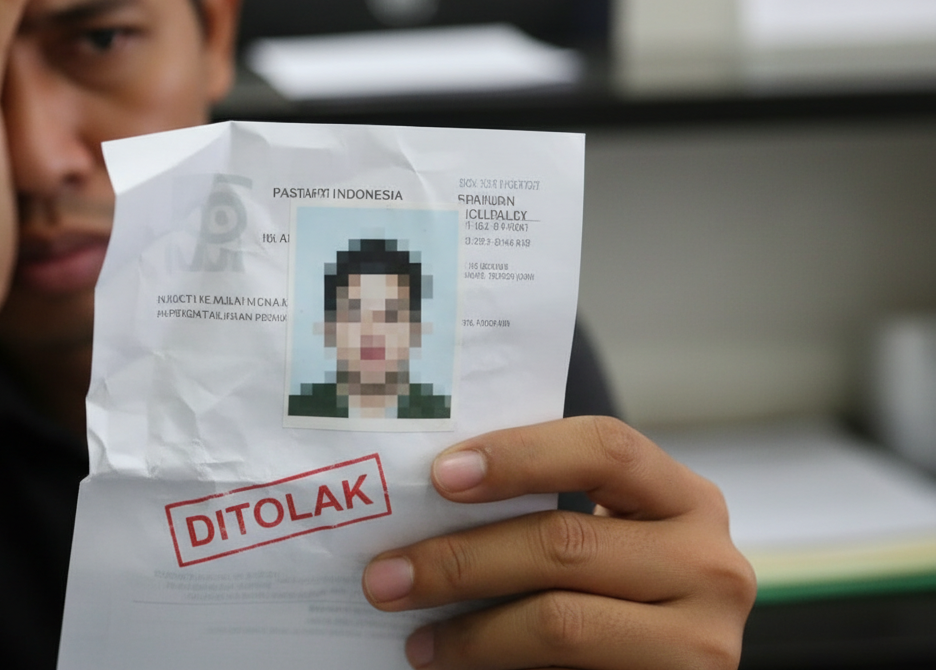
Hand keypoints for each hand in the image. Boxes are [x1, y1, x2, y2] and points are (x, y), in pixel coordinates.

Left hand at [363, 416, 755, 669]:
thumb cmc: (615, 598)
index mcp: (685, 498)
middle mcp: (710, 562)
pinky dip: (497, 668)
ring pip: (561, 620)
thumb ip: (542, 513)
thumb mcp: (602, 542)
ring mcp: (704, 638)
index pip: (605, 448)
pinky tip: (455, 666)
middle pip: (565, 541)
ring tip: (415, 639)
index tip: (440, 476)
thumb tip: (419, 503)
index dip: (519, 456)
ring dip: (469, 631)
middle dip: (460, 559)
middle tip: (385, 575)